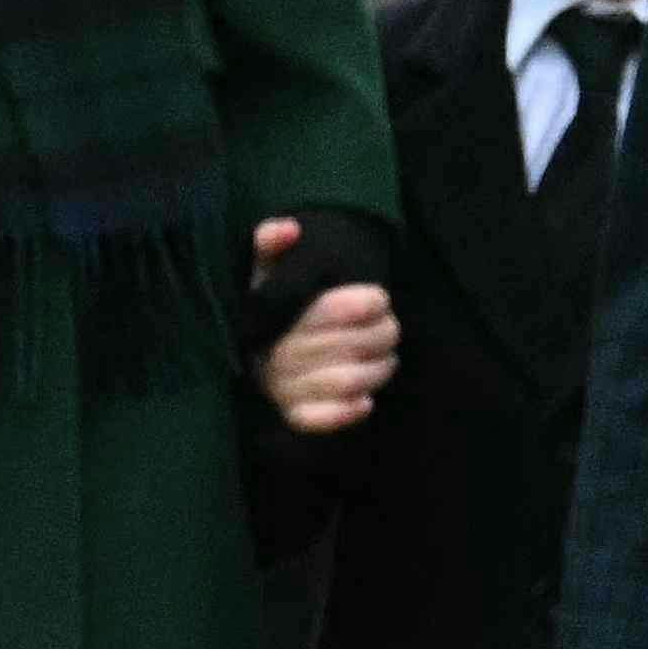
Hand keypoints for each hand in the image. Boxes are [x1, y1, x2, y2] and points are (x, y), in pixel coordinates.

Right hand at [247, 213, 398, 432]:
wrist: (258, 352)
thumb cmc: (277, 306)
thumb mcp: (269, 271)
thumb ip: (271, 245)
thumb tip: (289, 228)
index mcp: (272, 315)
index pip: (330, 309)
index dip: (365, 304)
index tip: (380, 298)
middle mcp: (275, 354)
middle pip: (349, 345)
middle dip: (382, 333)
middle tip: (390, 327)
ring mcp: (282, 388)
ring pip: (346, 381)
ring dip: (377, 369)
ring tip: (385, 357)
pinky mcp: (292, 416)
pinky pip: (320, 420)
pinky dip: (347, 412)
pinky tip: (366, 402)